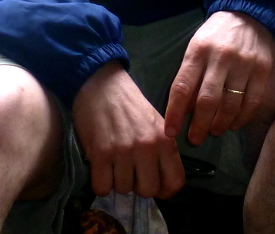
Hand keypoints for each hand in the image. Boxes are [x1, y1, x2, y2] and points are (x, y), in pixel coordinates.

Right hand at [72, 62, 184, 198]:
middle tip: (131, 170)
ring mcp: (123, 152)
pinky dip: (101, 182)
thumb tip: (164, 183)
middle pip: (148, 191)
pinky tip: (101, 167)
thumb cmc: (129, 104)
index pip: (175, 182)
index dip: (165, 190)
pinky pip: (102, 188)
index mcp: (165, 139)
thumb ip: (162, 150)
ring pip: (123, 190)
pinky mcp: (99, 154)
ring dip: (118, 181)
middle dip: (138, 185)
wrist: (100, 84)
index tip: (156, 185)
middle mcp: (147, 147)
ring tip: (115, 162)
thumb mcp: (156, 123)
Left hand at [163, 11, 274, 145]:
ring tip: (215, 131)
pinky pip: (252, 101)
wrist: (251, 12)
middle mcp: (221, 57)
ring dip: (220, 124)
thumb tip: (183, 111)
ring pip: (230, 104)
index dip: (174, 113)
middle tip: (195, 139)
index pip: (182, 87)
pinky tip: (235, 123)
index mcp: (199, 51)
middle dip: (199, 126)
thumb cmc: (217, 34)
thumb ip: (189, 77)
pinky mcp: (263, 69)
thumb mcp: (196, 48)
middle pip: (207, 100)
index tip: (171, 132)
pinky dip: (242, 117)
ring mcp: (244, 63)